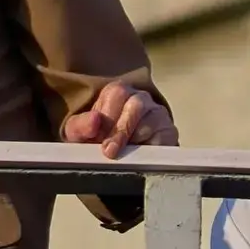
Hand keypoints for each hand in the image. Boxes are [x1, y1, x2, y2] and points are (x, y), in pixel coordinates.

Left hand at [62, 81, 177, 158]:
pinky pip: (165, 137)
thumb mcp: (79, 132)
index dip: (107, 116)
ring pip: (152, 121)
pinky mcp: (170, 132)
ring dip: (135, 140)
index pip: (116, 93)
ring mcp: (158, 113)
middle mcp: (140, 97)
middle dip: (121, 130)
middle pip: (136, 105)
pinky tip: (139, 157)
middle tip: (109, 151)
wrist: (117, 154)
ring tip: (122, 155)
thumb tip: (95, 120)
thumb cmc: (95, 138)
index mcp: (117, 91)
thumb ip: (81, 125)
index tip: (98, 137)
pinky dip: (151, 149)